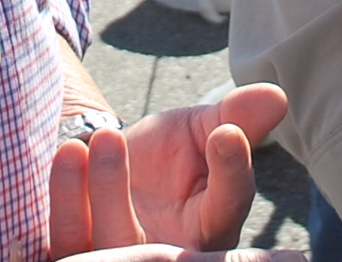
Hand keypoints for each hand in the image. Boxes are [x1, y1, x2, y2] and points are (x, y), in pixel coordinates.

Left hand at [47, 85, 287, 256]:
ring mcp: (124, 258)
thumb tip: (276, 96)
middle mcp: (172, 254)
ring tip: (103, 136)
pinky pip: (69, 241)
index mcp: (213, 225)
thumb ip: (236, 116)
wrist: (114, 167)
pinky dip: (64, 200)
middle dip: (141, 193)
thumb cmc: (171, 155)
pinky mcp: (82, 256)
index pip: (229, 204)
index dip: (231, 171)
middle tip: (117, 136)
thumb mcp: (203, 130)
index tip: (226, 131)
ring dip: (104, 189)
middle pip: (164, 243)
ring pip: (112, 242)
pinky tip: (70, 152)